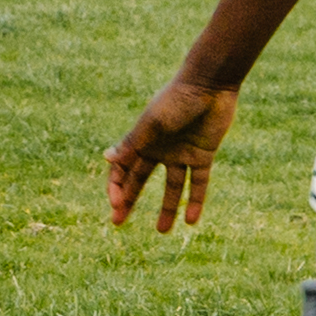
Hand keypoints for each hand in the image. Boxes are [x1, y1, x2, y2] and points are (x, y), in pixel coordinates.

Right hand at [105, 77, 238, 229]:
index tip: (116, 206)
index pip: (123, 169)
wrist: (209, 84)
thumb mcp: (151, 124)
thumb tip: (106, 158)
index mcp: (142, 139)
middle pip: (140, 180)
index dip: (116, 188)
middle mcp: (160, 149)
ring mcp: (181, 153)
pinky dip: (195, 201)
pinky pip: (198, 182)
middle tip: (118, 223)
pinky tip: (191, 221)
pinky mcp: (203, 155)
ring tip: (162, 231)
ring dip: (167, 208)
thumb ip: (132, 144)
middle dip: (129, 200)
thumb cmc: (176, 100)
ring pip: (172, 186)